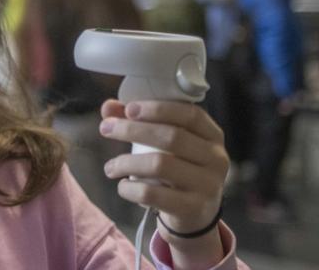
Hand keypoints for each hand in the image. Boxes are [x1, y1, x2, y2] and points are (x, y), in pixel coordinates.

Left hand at [100, 100, 228, 240]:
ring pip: (160, 165)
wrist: (195, 215)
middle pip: (172, 137)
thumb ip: (138, 121)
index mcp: (212, 136)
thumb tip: (109, 107)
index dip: (159, 109)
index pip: (190, 115)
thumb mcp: (164, 144)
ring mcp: (207, 185)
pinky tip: (122, 186)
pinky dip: (130, 188)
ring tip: (110, 167)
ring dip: (126, 162)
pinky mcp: (192, 208)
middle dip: (133, 130)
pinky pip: (152, 194)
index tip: (129, 109)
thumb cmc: (176, 169)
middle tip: (105, 129)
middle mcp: (216, 159)